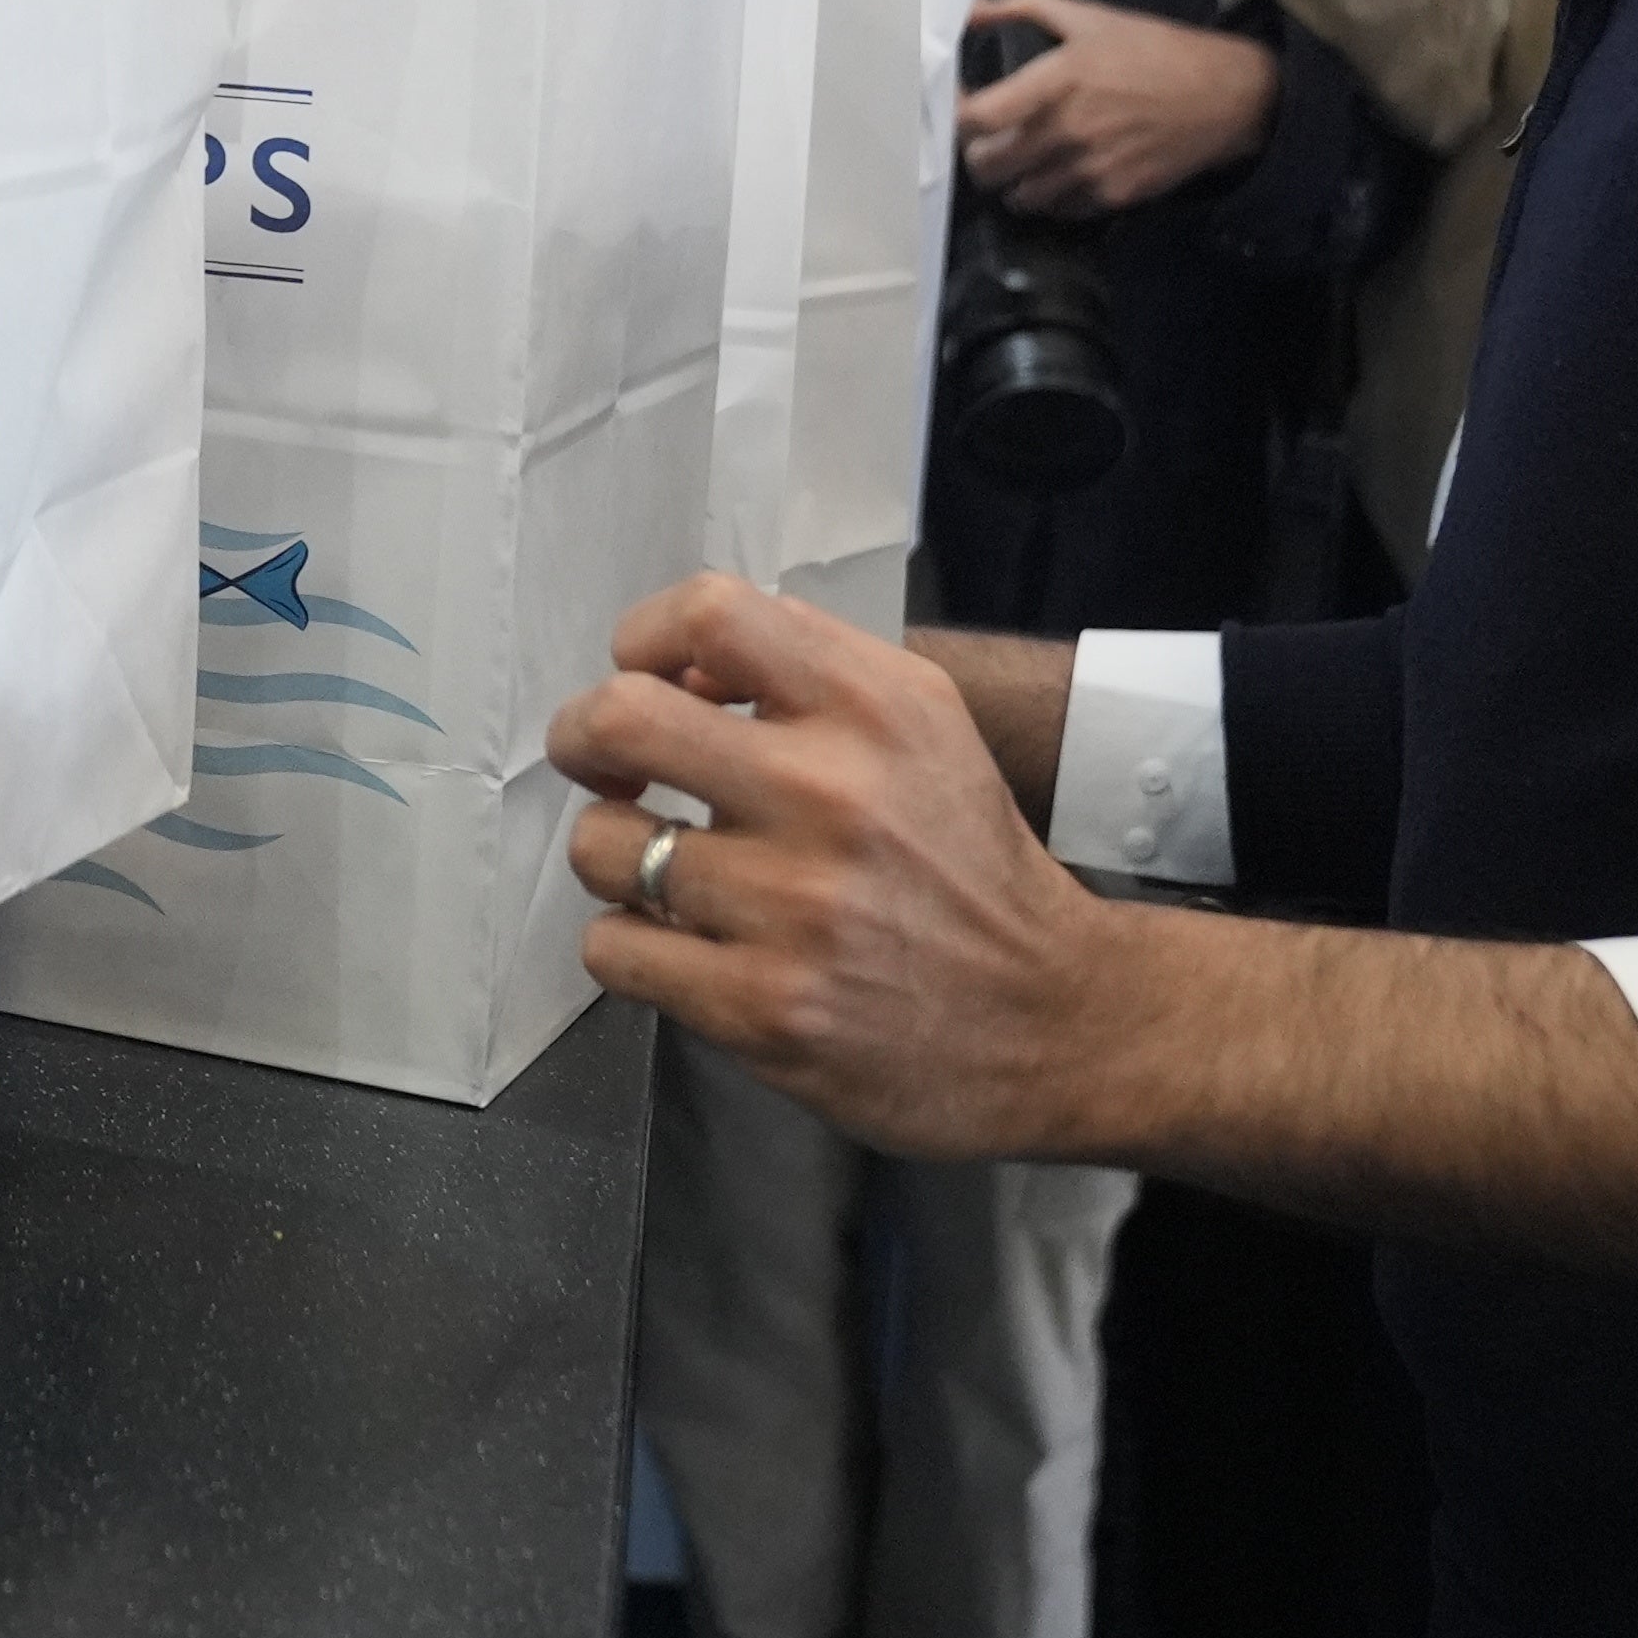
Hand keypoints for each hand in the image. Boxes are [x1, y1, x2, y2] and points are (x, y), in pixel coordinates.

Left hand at [550, 574, 1167, 1158]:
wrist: (1053, 1022)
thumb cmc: (967, 864)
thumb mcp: (925, 726)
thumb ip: (810, 669)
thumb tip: (680, 669)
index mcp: (875, 710)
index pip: (710, 615)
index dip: (646, 637)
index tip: (648, 677)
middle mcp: (833, 796)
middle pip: (621, 720)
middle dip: (584, 738)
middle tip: (605, 765)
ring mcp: (793, 909)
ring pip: (602, 846)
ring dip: (617, 856)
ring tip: (666, 872)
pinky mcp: (762, 1009)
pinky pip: (615, 951)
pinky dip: (632, 947)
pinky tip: (684, 946)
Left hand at [959, 0, 1279, 214]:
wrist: (1225, 97)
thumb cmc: (1153, 50)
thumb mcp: (1090, 16)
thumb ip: (1022, 7)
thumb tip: (968, 8)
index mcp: (1055, 82)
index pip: (973, 119)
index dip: (956, 115)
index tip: (962, 105)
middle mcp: (1065, 133)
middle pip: (985, 167)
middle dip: (980, 152)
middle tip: (991, 137)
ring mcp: (1089, 170)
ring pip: (1017, 197)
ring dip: (1013, 180)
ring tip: (1024, 159)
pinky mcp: (1112, 196)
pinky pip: (1058, 210)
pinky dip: (1051, 197)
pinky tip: (1061, 173)